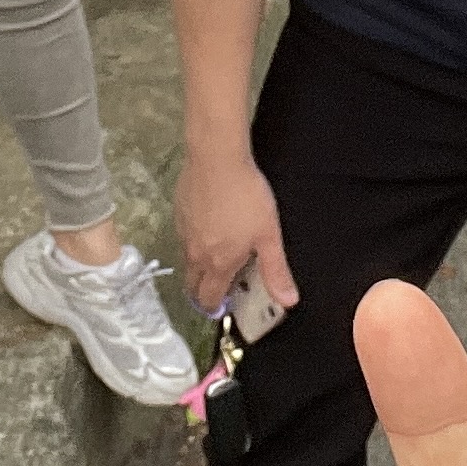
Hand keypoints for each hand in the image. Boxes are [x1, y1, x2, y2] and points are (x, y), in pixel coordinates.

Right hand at [175, 146, 295, 316]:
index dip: (216, 307)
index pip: (208, 299)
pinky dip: (194, 240)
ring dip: (199, 265)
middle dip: (204, 291)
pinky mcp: (178, 212)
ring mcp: (183, 232)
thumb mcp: (268, 234)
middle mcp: (195, 254)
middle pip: (192, 285)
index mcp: (218, 264)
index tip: (226, 305)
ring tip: (219, 252)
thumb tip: (288, 302)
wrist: (216, 157)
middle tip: (221, 284)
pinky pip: (184, 236)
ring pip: (187, 260)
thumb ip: (276, 270)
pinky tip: (210, 223)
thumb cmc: (246, 196)